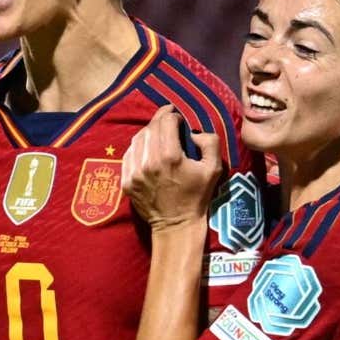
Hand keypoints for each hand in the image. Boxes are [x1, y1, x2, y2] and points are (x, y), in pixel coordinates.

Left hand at [121, 105, 223, 231]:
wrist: (176, 224)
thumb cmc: (197, 196)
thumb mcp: (214, 169)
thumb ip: (210, 142)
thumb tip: (194, 132)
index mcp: (170, 157)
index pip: (166, 122)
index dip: (173, 115)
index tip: (178, 117)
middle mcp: (149, 162)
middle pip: (151, 128)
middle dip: (160, 119)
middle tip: (168, 118)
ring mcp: (135, 172)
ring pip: (138, 139)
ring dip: (148, 131)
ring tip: (158, 132)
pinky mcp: (126, 181)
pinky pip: (129, 154)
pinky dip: (138, 147)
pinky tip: (147, 148)